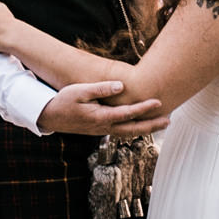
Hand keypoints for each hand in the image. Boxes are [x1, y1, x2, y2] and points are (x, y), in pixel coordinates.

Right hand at [39, 80, 167, 137]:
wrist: (50, 117)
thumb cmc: (64, 101)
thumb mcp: (80, 91)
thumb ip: (101, 89)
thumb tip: (122, 86)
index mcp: (101, 117)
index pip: (128, 113)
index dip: (144, 108)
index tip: (158, 102)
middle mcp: (104, 127)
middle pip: (133, 129)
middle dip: (152, 125)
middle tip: (168, 121)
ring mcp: (103, 130)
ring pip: (129, 132)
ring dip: (145, 128)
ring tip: (161, 123)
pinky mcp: (100, 130)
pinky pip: (122, 131)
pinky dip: (134, 129)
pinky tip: (141, 124)